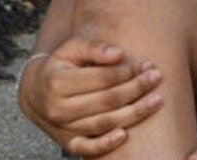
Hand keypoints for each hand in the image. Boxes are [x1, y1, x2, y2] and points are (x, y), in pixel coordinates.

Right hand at [19, 37, 163, 156]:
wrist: (39, 93)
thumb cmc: (63, 65)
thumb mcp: (73, 48)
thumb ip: (94, 47)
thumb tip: (119, 54)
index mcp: (57, 82)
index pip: (101, 78)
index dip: (127, 72)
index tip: (146, 65)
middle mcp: (59, 108)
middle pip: (107, 100)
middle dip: (136, 88)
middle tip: (156, 77)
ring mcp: (63, 128)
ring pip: (104, 123)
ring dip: (134, 113)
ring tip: (157, 100)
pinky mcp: (68, 142)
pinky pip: (87, 148)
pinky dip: (105, 144)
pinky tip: (124, 135)